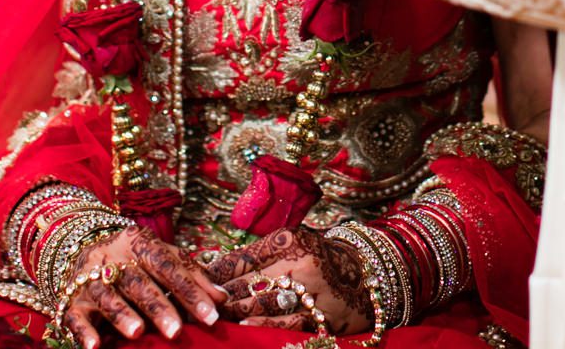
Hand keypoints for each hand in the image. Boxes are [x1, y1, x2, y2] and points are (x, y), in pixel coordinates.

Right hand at [59, 226, 224, 343]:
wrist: (80, 246)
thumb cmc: (135, 259)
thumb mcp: (163, 257)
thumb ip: (192, 276)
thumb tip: (223, 299)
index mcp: (141, 245)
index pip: (169, 266)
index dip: (190, 290)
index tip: (211, 315)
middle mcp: (114, 259)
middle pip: (139, 282)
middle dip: (158, 307)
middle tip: (177, 331)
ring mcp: (89, 278)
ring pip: (107, 295)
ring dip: (122, 314)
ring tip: (138, 332)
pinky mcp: (71, 299)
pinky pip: (75, 315)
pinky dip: (83, 331)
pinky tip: (94, 347)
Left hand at [205, 226, 373, 333]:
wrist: (365, 274)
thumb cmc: (319, 257)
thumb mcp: (293, 243)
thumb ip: (259, 254)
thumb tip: (217, 269)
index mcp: (291, 240)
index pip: (243, 258)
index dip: (217, 273)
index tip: (199, 280)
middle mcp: (301, 263)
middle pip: (248, 283)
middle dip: (222, 296)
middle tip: (202, 304)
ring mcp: (312, 291)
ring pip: (262, 304)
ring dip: (236, 312)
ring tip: (217, 315)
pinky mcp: (321, 316)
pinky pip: (284, 323)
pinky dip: (262, 324)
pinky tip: (245, 325)